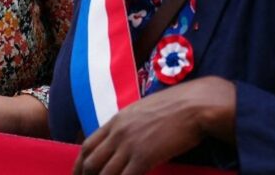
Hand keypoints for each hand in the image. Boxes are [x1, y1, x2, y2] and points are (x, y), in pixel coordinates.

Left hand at [74, 76, 235, 174]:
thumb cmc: (175, 106)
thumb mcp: (143, 110)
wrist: (194, 105)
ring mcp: (130, 145)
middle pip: (91, 162)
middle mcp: (118, 133)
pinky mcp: (144, 157)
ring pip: (105, 174)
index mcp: (116, 120)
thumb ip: (129, 125)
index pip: (88, 145)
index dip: (80, 164)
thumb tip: (124, 139)